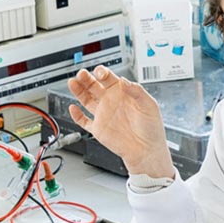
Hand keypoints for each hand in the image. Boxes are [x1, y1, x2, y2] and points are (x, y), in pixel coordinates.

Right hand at [67, 65, 175, 180]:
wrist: (146, 150)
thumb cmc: (151, 128)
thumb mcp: (149, 105)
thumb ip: (137, 91)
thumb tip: (124, 81)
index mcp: (122, 93)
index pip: (108, 78)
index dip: (102, 73)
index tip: (99, 72)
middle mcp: (111, 102)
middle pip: (94, 86)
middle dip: (86, 78)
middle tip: (81, 74)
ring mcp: (103, 115)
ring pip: (86, 100)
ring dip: (79, 91)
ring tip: (72, 82)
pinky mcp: (98, 129)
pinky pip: (84, 121)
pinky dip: (77, 115)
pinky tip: (73, 108)